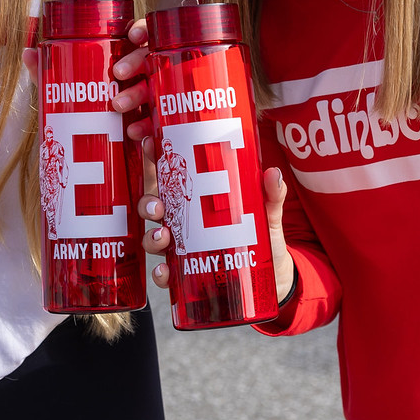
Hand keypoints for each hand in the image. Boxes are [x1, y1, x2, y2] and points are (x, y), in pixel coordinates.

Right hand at [141, 166, 297, 305]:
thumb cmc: (263, 238)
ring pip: (154, 238)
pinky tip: (164, 272)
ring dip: (152, 237)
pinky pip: (165, 274)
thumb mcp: (267, 214)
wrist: (272, 277)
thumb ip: (271, 196)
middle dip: (148, 204)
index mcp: (196, 197)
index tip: (146, 142)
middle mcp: (183, 220)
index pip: (168, 172)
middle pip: (153, 206)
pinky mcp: (187, 274)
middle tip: (158, 207)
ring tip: (163, 237)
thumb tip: (273, 174)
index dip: (152, 155)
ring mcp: (182, 247)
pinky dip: (161, 274)